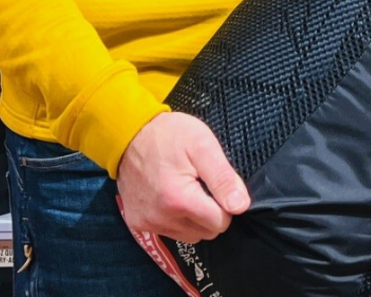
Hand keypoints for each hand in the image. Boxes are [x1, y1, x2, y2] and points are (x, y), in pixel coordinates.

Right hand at [116, 112, 250, 243]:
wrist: (129, 134)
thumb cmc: (169, 135)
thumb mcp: (203, 146)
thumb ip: (223, 178)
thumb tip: (240, 206)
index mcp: (179, 200)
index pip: (220, 222)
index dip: (225, 204)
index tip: (215, 185)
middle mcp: (161, 218)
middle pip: (206, 232)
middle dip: (211, 212)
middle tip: (201, 185)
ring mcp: (147, 223)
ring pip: (190, 235)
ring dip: (195, 219)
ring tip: (186, 190)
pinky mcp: (138, 223)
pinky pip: (170, 233)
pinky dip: (177, 220)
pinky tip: (171, 198)